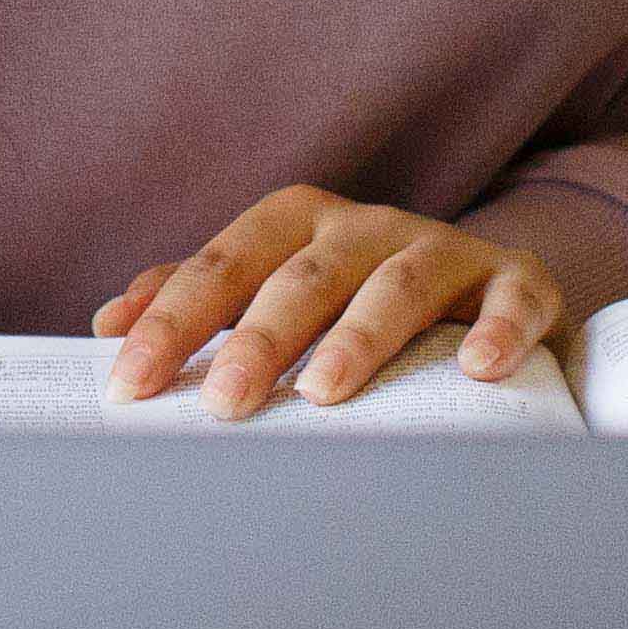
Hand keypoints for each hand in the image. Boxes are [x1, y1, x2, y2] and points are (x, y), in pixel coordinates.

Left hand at [97, 189, 569, 419]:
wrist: (487, 296)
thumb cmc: (357, 300)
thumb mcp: (278, 288)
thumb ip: (201, 300)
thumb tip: (110, 323)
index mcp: (298, 224)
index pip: (222, 266)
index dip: (172, 323)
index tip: (128, 385)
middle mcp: (368, 227)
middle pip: (303, 275)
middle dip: (258, 338)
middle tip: (222, 404)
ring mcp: (445, 250)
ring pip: (398, 282)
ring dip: (361, 336)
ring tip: (326, 394)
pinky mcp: (517, 282)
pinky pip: (513, 297)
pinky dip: (499, 327)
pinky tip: (477, 368)